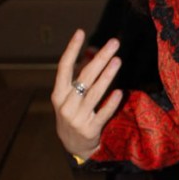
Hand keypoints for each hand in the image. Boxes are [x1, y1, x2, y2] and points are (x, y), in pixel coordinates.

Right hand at [51, 29, 122, 158]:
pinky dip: (111, 103)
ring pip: (94, 93)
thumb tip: (94, 54)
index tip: (80, 32)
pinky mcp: (90, 130)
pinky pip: (103, 114)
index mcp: (59, 94)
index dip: (71, 49)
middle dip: (100, 58)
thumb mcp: (69, 99)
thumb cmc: (73, 116)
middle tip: (114, 43)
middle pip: (84, 77)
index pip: (64, 67)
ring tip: (118, 61)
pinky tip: (119, 93)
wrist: (73, 147)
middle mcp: (66, 104)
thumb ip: (79, 80)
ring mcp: (77, 118)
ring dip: (107, 76)